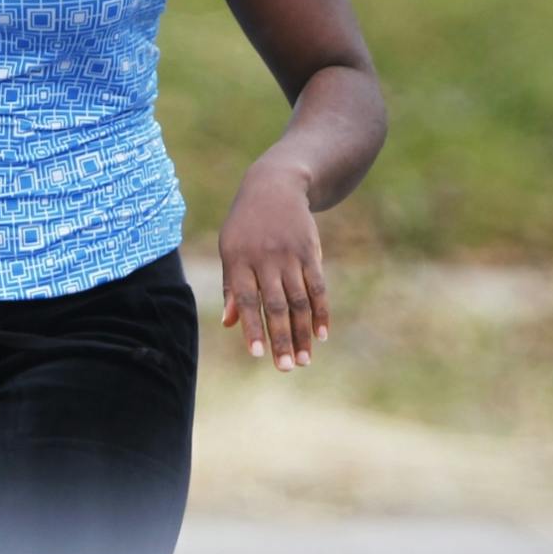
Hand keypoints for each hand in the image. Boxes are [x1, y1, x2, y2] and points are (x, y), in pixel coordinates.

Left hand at [218, 163, 327, 372]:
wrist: (275, 185)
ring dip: (303, 333)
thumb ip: (232, 286)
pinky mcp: (310, 252)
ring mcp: (290, 255)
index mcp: (239, 260)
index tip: (257, 355)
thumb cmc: (246, 225)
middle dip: (281, 338)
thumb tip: (230, 324)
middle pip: (276, 305)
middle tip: (285, 368)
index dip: (253, 328)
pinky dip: (321, 312)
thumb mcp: (230, 248)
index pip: (248, 300)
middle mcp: (265, 258)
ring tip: (304, 360)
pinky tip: (321, 334)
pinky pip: (317, 287)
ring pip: (299, 301)